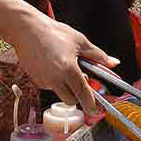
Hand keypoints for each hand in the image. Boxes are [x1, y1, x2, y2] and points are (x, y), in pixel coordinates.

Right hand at [0, 0, 117, 114]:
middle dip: (78, 95)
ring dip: (66, 87)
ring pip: (60, 93)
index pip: (83, 94)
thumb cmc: (54, 32)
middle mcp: (55, 79)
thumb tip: (113, 63)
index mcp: (69, 70)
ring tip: (66, 67)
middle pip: (71, 100)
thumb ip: (98, 55)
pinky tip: (54, 66)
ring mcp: (44, 81)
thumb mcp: (80, 41)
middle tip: (82, 79)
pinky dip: (55, 81)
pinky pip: (50, 87)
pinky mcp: (36, 80)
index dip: (91, 105)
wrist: (27, 29)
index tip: (96, 110)